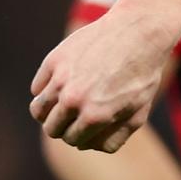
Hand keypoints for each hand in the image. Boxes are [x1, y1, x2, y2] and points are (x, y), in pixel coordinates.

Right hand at [30, 3, 180, 152]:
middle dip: (63, 127)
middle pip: (52, 129)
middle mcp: (74, 100)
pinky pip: (38, 86)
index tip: (86, 127)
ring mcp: (61, 79)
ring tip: (63, 104)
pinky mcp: (54, 61)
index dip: (79, 136)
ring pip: (38, 110)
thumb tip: (87, 147)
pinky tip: (61, 84)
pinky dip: (46, 89)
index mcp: (95, 117)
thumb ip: (113, 137)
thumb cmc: (142, 75)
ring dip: (49, 111)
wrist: (140, 32)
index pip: (73, 140)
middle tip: (74, 116)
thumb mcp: (138, 112)